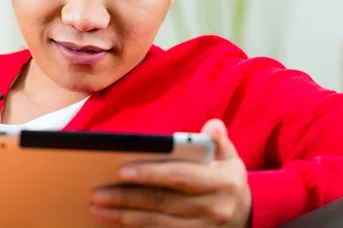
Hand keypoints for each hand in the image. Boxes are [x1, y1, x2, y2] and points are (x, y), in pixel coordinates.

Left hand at [90, 119, 251, 226]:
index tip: (121, 170)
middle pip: (163, 202)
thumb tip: (213, 126)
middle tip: (97, 192)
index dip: (150, 174)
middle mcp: (214, 209)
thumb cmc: (226, 179)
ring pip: (156, 224)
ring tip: (97, 208)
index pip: (180, 177)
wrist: (245, 215)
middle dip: (127, 198)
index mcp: (222, 183)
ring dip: (123, 217)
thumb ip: (219, 141)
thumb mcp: (229, 157)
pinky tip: (114, 222)